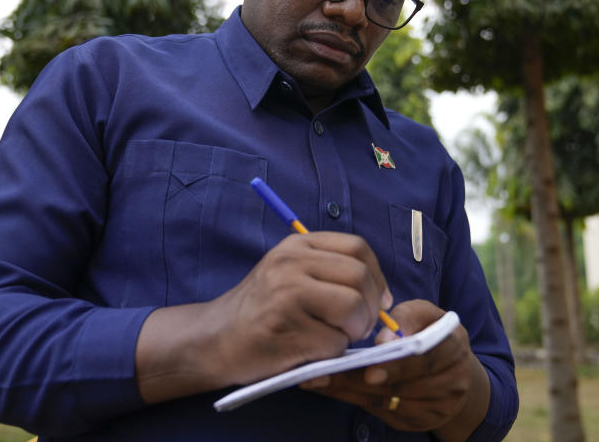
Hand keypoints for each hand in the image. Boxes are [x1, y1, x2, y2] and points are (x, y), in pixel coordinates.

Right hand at [210, 231, 393, 384]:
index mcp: (296, 245)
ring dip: (354, 331)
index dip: (378, 276)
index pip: (358, 247)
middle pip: (360, 278)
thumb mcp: (289, 273)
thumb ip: (330, 273)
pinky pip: (335, 342)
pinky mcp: (285, 329)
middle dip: (371, 309)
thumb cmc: (262, 311)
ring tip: (336, 337)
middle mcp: (290, 263)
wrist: (214, 339)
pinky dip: (332, 353)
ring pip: (353, 308)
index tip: (378, 301)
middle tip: (359, 327)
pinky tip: (311, 351)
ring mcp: (286, 294)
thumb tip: (384, 298)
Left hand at [299, 300, 489, 437]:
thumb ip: (407, 317)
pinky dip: (353, 401)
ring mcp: (435, 409)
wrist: (457, 373)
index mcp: (454, 350)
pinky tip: (329, 389)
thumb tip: (384, 338)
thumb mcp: (426, 314)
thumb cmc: (432, 333)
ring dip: (348, 392)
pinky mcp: (419, 423)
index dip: (395, 366)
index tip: (368, 370)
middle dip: (357, 381)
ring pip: (386, 403)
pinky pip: (382, 414)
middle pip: (399, 386)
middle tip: (321, 375)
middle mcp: (450, 385)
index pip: (424, 360)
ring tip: (315, 379)